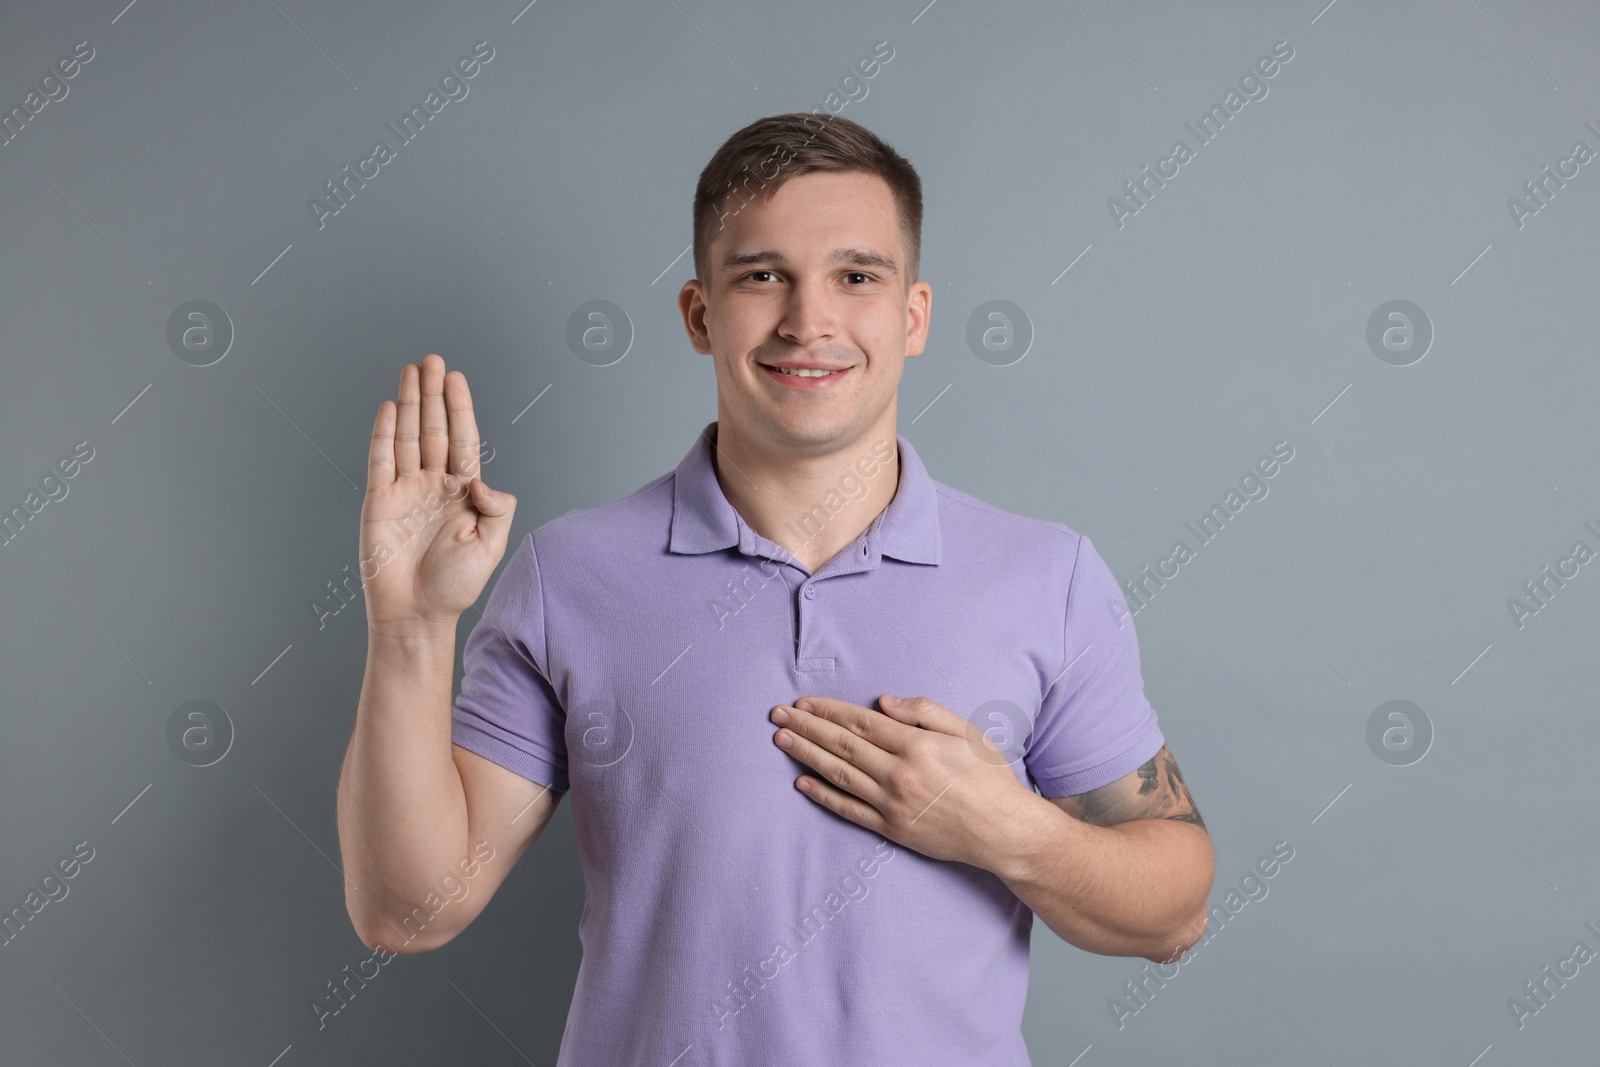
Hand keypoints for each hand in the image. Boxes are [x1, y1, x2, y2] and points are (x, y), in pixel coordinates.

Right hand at [360, 354, 515, 633]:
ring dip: (408, 402)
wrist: (417, 614)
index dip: (460, 409)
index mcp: (464, 492)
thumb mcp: (490, 546)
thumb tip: (482, 480)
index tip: (457, 378)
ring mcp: (406, 490)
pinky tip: (387, 406)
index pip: (463, 439)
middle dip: (434, 394)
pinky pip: (380, 459)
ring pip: (407, 435)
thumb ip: (497, 509)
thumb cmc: (455, 586)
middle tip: (433, 360)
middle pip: (433, 428)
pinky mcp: (379, 500)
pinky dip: (382, 432)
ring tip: (412, 370)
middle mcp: (434, 485)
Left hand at [770, 694, 1036, 867]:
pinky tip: (802, 783)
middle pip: (842, 745)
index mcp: (916, 745)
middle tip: (778, 714)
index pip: (860, 723)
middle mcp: (899, 773)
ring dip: (806, 755)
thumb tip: (883, 702)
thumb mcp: (966, 730)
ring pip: (838, 774)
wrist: (1003, 830)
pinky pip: (848, 810)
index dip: (828, 711)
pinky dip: (822, 796)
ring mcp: (892, 804)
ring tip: (782, 740)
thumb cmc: (989, 776)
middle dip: (806, 727)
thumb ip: (925, 711)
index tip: (803, 702)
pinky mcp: (891, 829)